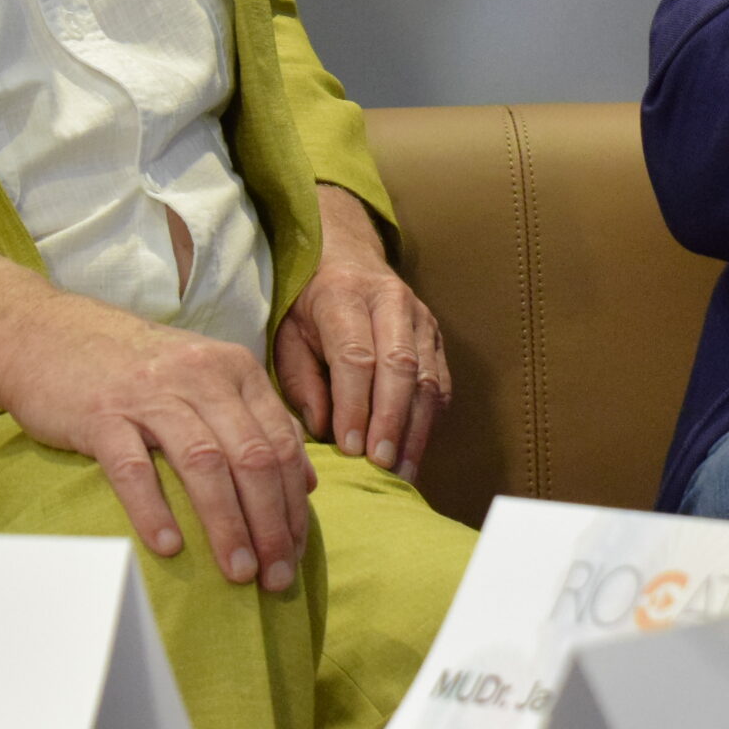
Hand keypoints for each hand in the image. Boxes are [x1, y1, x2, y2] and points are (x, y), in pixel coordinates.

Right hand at [0, 256, 313, 588]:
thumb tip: (304, 481)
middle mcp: (201, 377)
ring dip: (228, 525)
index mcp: (234, 370)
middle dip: (272, 523)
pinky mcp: (102, 415)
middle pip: (253, 457)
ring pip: (206, 465)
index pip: (282, 442)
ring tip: (238, 572)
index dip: (294, 502)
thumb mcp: (205, 377)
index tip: (297, 550)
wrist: (51, 335)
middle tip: (276, 577)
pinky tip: (170, 548)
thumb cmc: (135, 367)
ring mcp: (151, 394)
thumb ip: (255, 420)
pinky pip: (135, 469)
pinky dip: (155, 510)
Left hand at [274, 184, 449, 480]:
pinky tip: (415, 452)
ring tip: (402, 472)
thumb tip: (323, 429)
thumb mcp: (287, 333)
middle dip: (391, 420)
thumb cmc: (307, 304)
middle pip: (400, 366)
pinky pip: (442, 382)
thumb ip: (302, 381)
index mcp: (344, 294)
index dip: (355, 405)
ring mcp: (421, 317)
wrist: (347, 257)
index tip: (349, 447)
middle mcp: (391, 301)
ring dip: (416, 429)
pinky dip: (430, 421)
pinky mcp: (437, 336)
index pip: (356, 356)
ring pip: (428, 378)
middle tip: (380, 465)